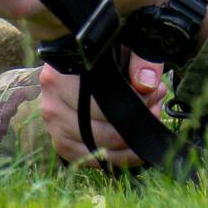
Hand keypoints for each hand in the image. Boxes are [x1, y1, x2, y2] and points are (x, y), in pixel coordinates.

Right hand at [40, 52, 165, 169]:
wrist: (76, 61)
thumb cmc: (101, 55)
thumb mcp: (122, 46)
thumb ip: (140, 60)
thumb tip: (147, 86)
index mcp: (61, 77)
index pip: (104, 103)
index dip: (137, 103)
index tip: (155, 93)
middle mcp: (52, 104)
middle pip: (104, 132)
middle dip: (137, 124)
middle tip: (155, 109)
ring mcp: (54, 127)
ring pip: (100, 150)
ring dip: (131, 144)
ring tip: (146, 124)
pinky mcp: (60, 144)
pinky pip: (93, 160)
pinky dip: (117, 157)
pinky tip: (133, 144)